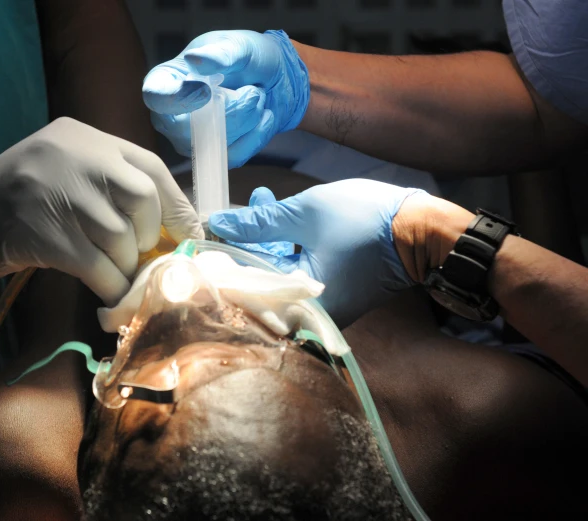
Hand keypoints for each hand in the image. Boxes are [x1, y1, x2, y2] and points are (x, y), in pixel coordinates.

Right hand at [0, 118, 202, 304]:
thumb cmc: (17, 203)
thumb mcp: (65, 177)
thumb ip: (110, 190)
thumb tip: (172, 232)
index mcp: (83, 137)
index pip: (151, 167)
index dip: (178, 207)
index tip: (191, 238)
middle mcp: (71, 154)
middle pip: (142, 199)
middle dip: (149, 238)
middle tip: (139, 260)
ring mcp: (52, 190)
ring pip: (119, 236)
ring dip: (125, 267)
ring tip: (114, 277)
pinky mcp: (39, 231)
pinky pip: (95, 265)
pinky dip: (110, 286)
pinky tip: (107, 296)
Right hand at [142, 30, 308, 168]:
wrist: (277, 80)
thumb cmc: (249, 58)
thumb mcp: (239, 47)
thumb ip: (220, 53)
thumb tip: (194, 59)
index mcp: (166, 80)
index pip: (156, 97)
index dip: (179, 99)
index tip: (207, 91)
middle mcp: (171, 115)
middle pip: (187, 129)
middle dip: (230, 111)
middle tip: (254, 91)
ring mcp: (190, 140)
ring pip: (214, 144)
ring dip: (247, 120)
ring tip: (259, 97)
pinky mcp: (214, 155)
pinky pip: (233, 156)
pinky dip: (256, 136)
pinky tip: (265, 116)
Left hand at [208, 180, 425, 327]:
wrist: (424, 231)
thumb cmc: (367, 222)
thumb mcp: (305, 214)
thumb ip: (259, 222)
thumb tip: (219, 223)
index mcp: (299, 304)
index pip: (244, 284)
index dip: (223, 254)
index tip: (208, 230)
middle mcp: (308, 315)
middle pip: (260, 279)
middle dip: (246, 240)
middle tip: (235, 210)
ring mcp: (321, 306)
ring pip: (279, 272)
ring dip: (267, 237)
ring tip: (260, 200)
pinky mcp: (332, 294)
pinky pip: (298, 272)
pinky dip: (287, 246)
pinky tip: (277, 215)